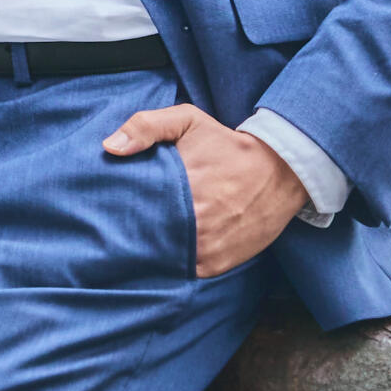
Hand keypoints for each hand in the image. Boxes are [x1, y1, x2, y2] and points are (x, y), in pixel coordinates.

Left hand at [103, 100, 305, 275]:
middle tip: (119, 222)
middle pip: (143, 235)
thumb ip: (145, 126)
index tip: (108, 204)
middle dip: (129, 230)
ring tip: (141, 235)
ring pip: (161, 257)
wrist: (282, 171)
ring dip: (151, 248)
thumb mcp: (188, 121)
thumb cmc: (228, 145)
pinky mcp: (216, 265)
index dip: (116, 208)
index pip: (131, 207)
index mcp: (178, 188)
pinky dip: (173, 261)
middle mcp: (192, 223)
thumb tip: (109, 148)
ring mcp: (204, 249)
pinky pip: (183, 269)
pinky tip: (166, 246)